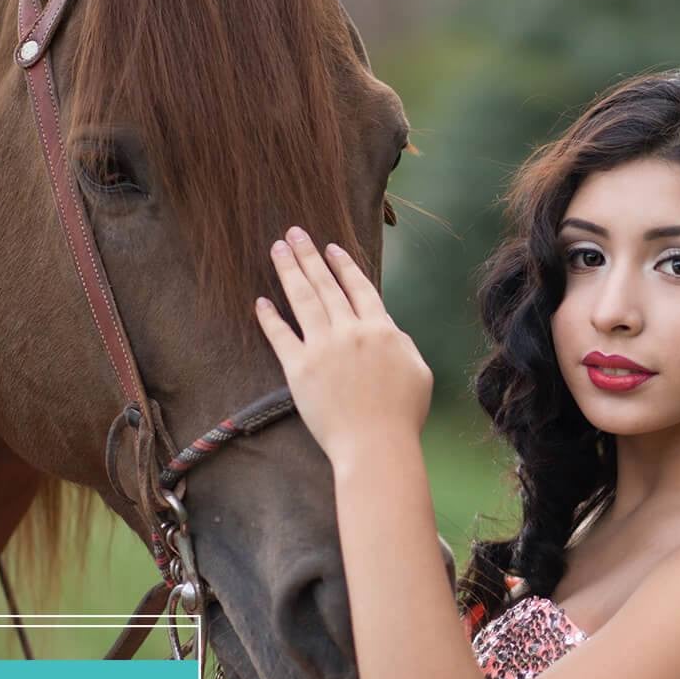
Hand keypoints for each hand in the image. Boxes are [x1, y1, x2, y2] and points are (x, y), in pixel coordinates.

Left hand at [254, 226, 432, 461]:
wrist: (376, 445)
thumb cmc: (402, 415)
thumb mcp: (418, 371)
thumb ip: (402, 344)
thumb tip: (388, 329)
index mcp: (382, 329)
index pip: (359, 288)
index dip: (343, 265)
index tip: (330, 248)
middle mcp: (350, 331)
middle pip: (326, 284)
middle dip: (309, 255)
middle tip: (294, 233)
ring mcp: (323, 348)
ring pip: (303, 299)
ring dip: (289, 270)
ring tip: (277, 249)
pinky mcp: (299, 369)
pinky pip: (281, 336)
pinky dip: (270, 317)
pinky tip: (261, 301)